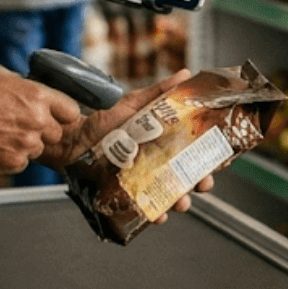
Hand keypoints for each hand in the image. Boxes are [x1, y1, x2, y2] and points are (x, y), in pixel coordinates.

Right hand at [0, 69, 80, 173]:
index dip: (61, 115)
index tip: (54, 117)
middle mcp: (38, 120)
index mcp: (39, 96)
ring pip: (38, 149)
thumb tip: (42, 93)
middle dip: (42, 131)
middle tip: (20, 127)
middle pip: (56, 133)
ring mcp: (27, 143)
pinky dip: (12, 158)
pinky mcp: (14, 161)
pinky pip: (23, 162)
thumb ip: (29, 88)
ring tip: (2, 134)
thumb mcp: (5, 78)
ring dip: (25, 145)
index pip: (70, 111)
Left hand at [36, 68, 216, 219]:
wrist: (70, 140)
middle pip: (185, 176)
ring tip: (181, 202)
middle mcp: (154, 163)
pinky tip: (157, 214)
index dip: (207, 157)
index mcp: (162, 142)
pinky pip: (143, 208)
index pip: (191, 151)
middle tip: (202, 184)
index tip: (217, 160)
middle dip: (197, 182)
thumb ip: (158, 92)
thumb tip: (185, 74)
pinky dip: (153, 214)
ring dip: (179, 201)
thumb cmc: (102, 122)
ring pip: (168, 195)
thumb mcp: (132, 104)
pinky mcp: (125, 196)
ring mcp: (141, 181)